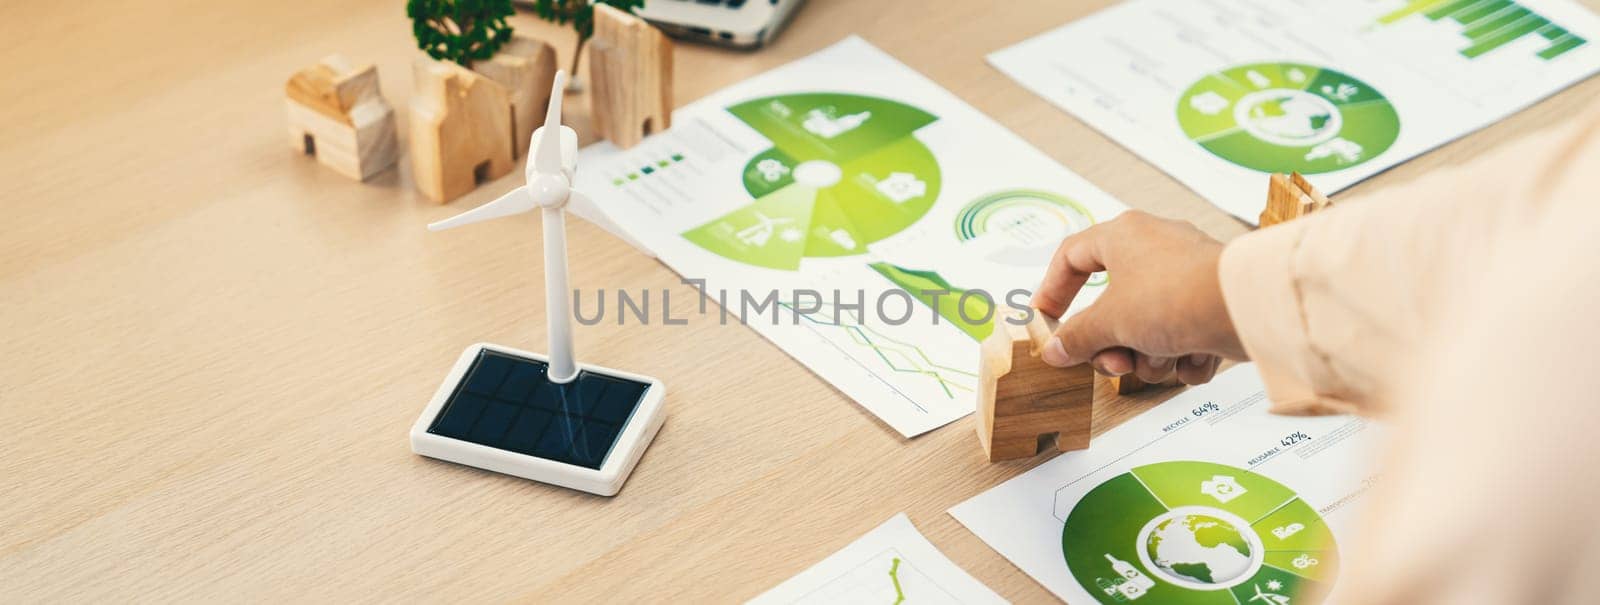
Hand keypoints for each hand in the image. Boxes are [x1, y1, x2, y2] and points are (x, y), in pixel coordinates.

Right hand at [1030, 211, 1244, 384]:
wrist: (1244, 309)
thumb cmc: (1172, 297)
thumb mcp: (1109, 322)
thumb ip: (1077, 337)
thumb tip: (1054, 349)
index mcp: (1123, 235)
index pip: (1071, 256)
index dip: (1052, 289)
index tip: (1047, 320)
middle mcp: (1155, 247)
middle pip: (1113, 304)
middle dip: (1112, 344)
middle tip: (1113, 363)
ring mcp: (1187, 274)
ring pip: (1149, 325)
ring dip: (1149, 355)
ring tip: (1162, 360)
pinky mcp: (1213, 301)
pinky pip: (1184, 334)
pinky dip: (1185, 355)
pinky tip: (1193, 358)